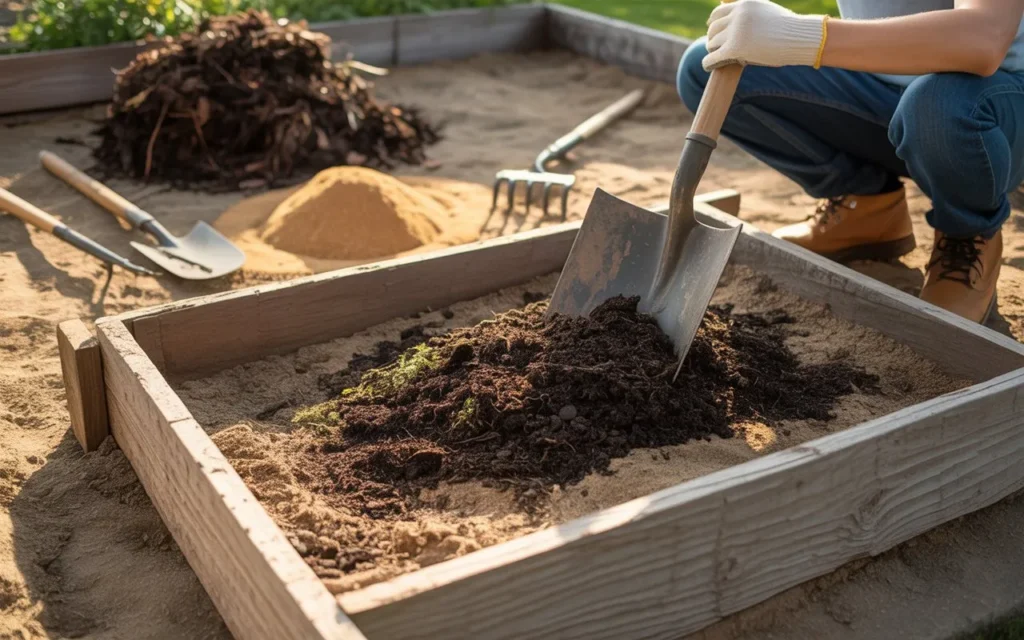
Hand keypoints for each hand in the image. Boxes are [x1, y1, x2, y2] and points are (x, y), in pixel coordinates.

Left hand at [703, 0, 827, 70]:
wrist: (799, 37)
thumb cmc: (787, 27)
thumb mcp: (766, 11)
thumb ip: (750, 12)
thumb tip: (735, 14)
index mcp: (743, 5)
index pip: (718, 13)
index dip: (713, 23)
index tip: (711, 30)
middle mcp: (737, 15)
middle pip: (713, 29)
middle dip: (713, 39)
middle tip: (715, 48)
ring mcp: (735, 31)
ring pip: (712, 43)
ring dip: (713, 51)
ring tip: (716, 58)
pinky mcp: (734, 48)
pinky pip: (712, 57)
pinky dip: (708, 62)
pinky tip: (708, 66)